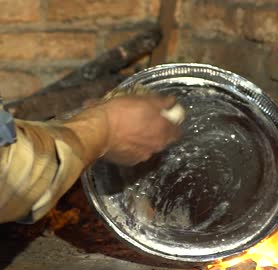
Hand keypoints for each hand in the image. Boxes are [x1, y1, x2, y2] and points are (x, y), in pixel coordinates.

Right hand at [65, 95, 181, 165]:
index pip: (178, 131)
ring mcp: (143, 156)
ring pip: (148, 147)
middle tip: (146, 123)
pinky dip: (131, 147)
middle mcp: (157, 146)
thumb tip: (172, 101)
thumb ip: (162, 102)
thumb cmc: (122, 112)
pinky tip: (122, 140)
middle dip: (157, 133)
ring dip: (143, 140)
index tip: (165, 118)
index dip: (172, 124)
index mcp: (163, 131)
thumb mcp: (143, 100)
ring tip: (131, 131)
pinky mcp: (129, 161)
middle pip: (163, 140)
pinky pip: (135, 153)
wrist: (99, 131)